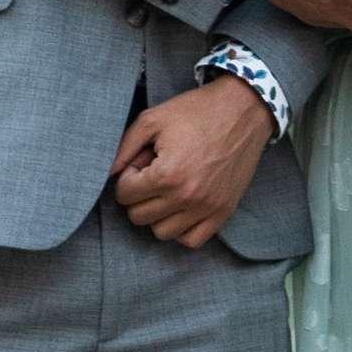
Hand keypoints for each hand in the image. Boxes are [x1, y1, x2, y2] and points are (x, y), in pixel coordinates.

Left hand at [112, 74, 271, 248]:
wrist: (244, 110)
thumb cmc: (196, 112)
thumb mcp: (153, 119)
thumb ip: (124, 147)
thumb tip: (108, 174)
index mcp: (167, 174)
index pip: (124, 194)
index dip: (128, 176)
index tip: (141, 161)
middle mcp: (187, 197)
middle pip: (139, 216)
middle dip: (138, 195)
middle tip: (152, 173)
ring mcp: (207, 208)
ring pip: (162, 232)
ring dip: (157, 214)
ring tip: (167, 189)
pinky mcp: (223, 212)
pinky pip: (191, 240)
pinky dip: (181, 229)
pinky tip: (181, 207)